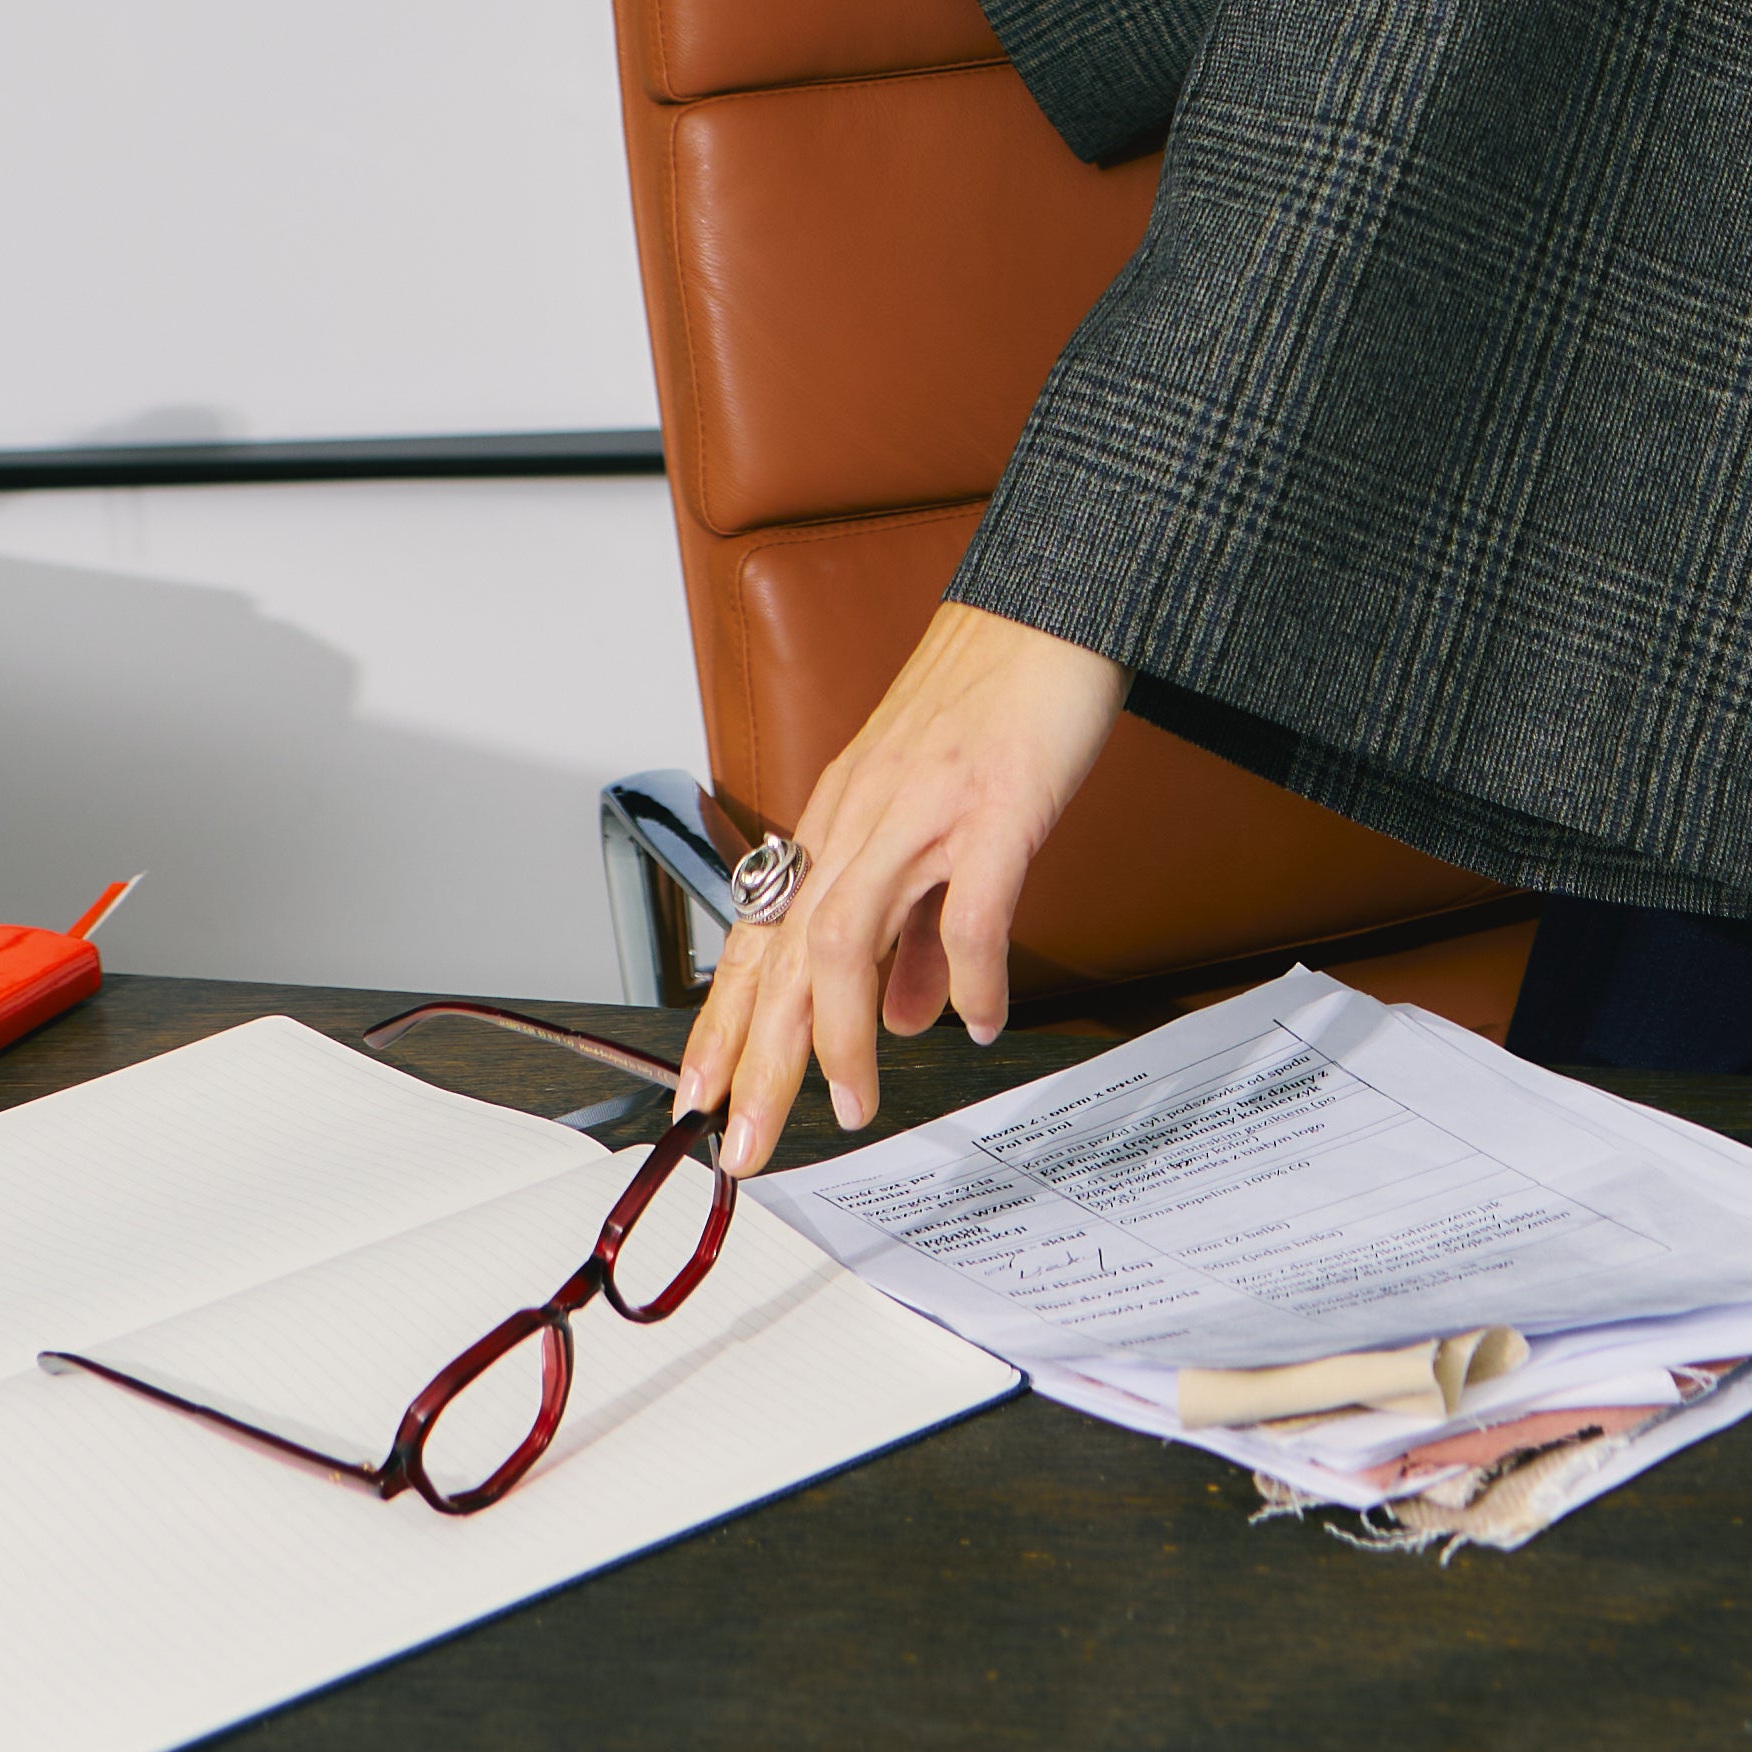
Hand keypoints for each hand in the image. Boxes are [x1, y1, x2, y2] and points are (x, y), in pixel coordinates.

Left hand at [676, 605, 1124, 1170]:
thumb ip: (914, 923)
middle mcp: (864, 814)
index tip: (701, 1101)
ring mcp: (924, 808)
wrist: (1050, 602)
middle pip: (788, 953)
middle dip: (761, 1062)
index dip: (727, 1025)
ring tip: (853, 1106)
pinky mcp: (994, 803)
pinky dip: (969, 976)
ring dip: (842, 1034)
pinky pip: (971, 907)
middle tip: (747, 1148)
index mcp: (841, 816)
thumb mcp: (933, 814)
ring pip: (848, 936)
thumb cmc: (992, 699)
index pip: (761, 937)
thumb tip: (901, 1018)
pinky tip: (981, 1019)